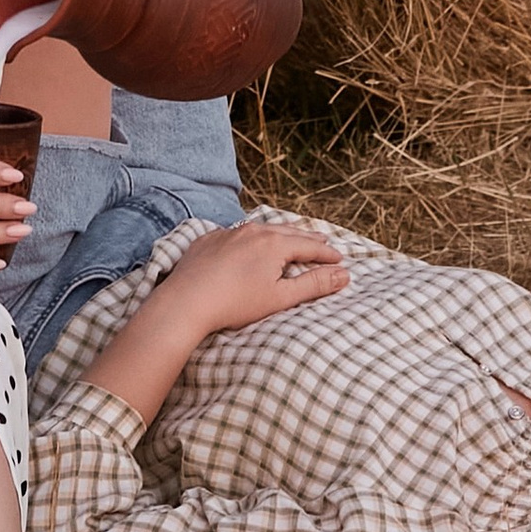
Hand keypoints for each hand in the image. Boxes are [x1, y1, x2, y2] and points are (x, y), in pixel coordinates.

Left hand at [79, 216, 348, 426]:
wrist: (185, 301)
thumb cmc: (235, 303)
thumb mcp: (280, 297)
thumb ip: (314, 284)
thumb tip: (345, 275)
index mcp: (274, 243)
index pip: (309, 245)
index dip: (327, 253)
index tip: (340, 258)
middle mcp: (253, 230)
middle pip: (288, 231)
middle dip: (308, 238)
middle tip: (323, 242)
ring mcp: (228, 233)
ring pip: (262, 228)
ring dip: (280, 234)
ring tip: (290, 238)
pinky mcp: (208, 240)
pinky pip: (236, 233)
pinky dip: (251, 237)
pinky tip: (249, 243)